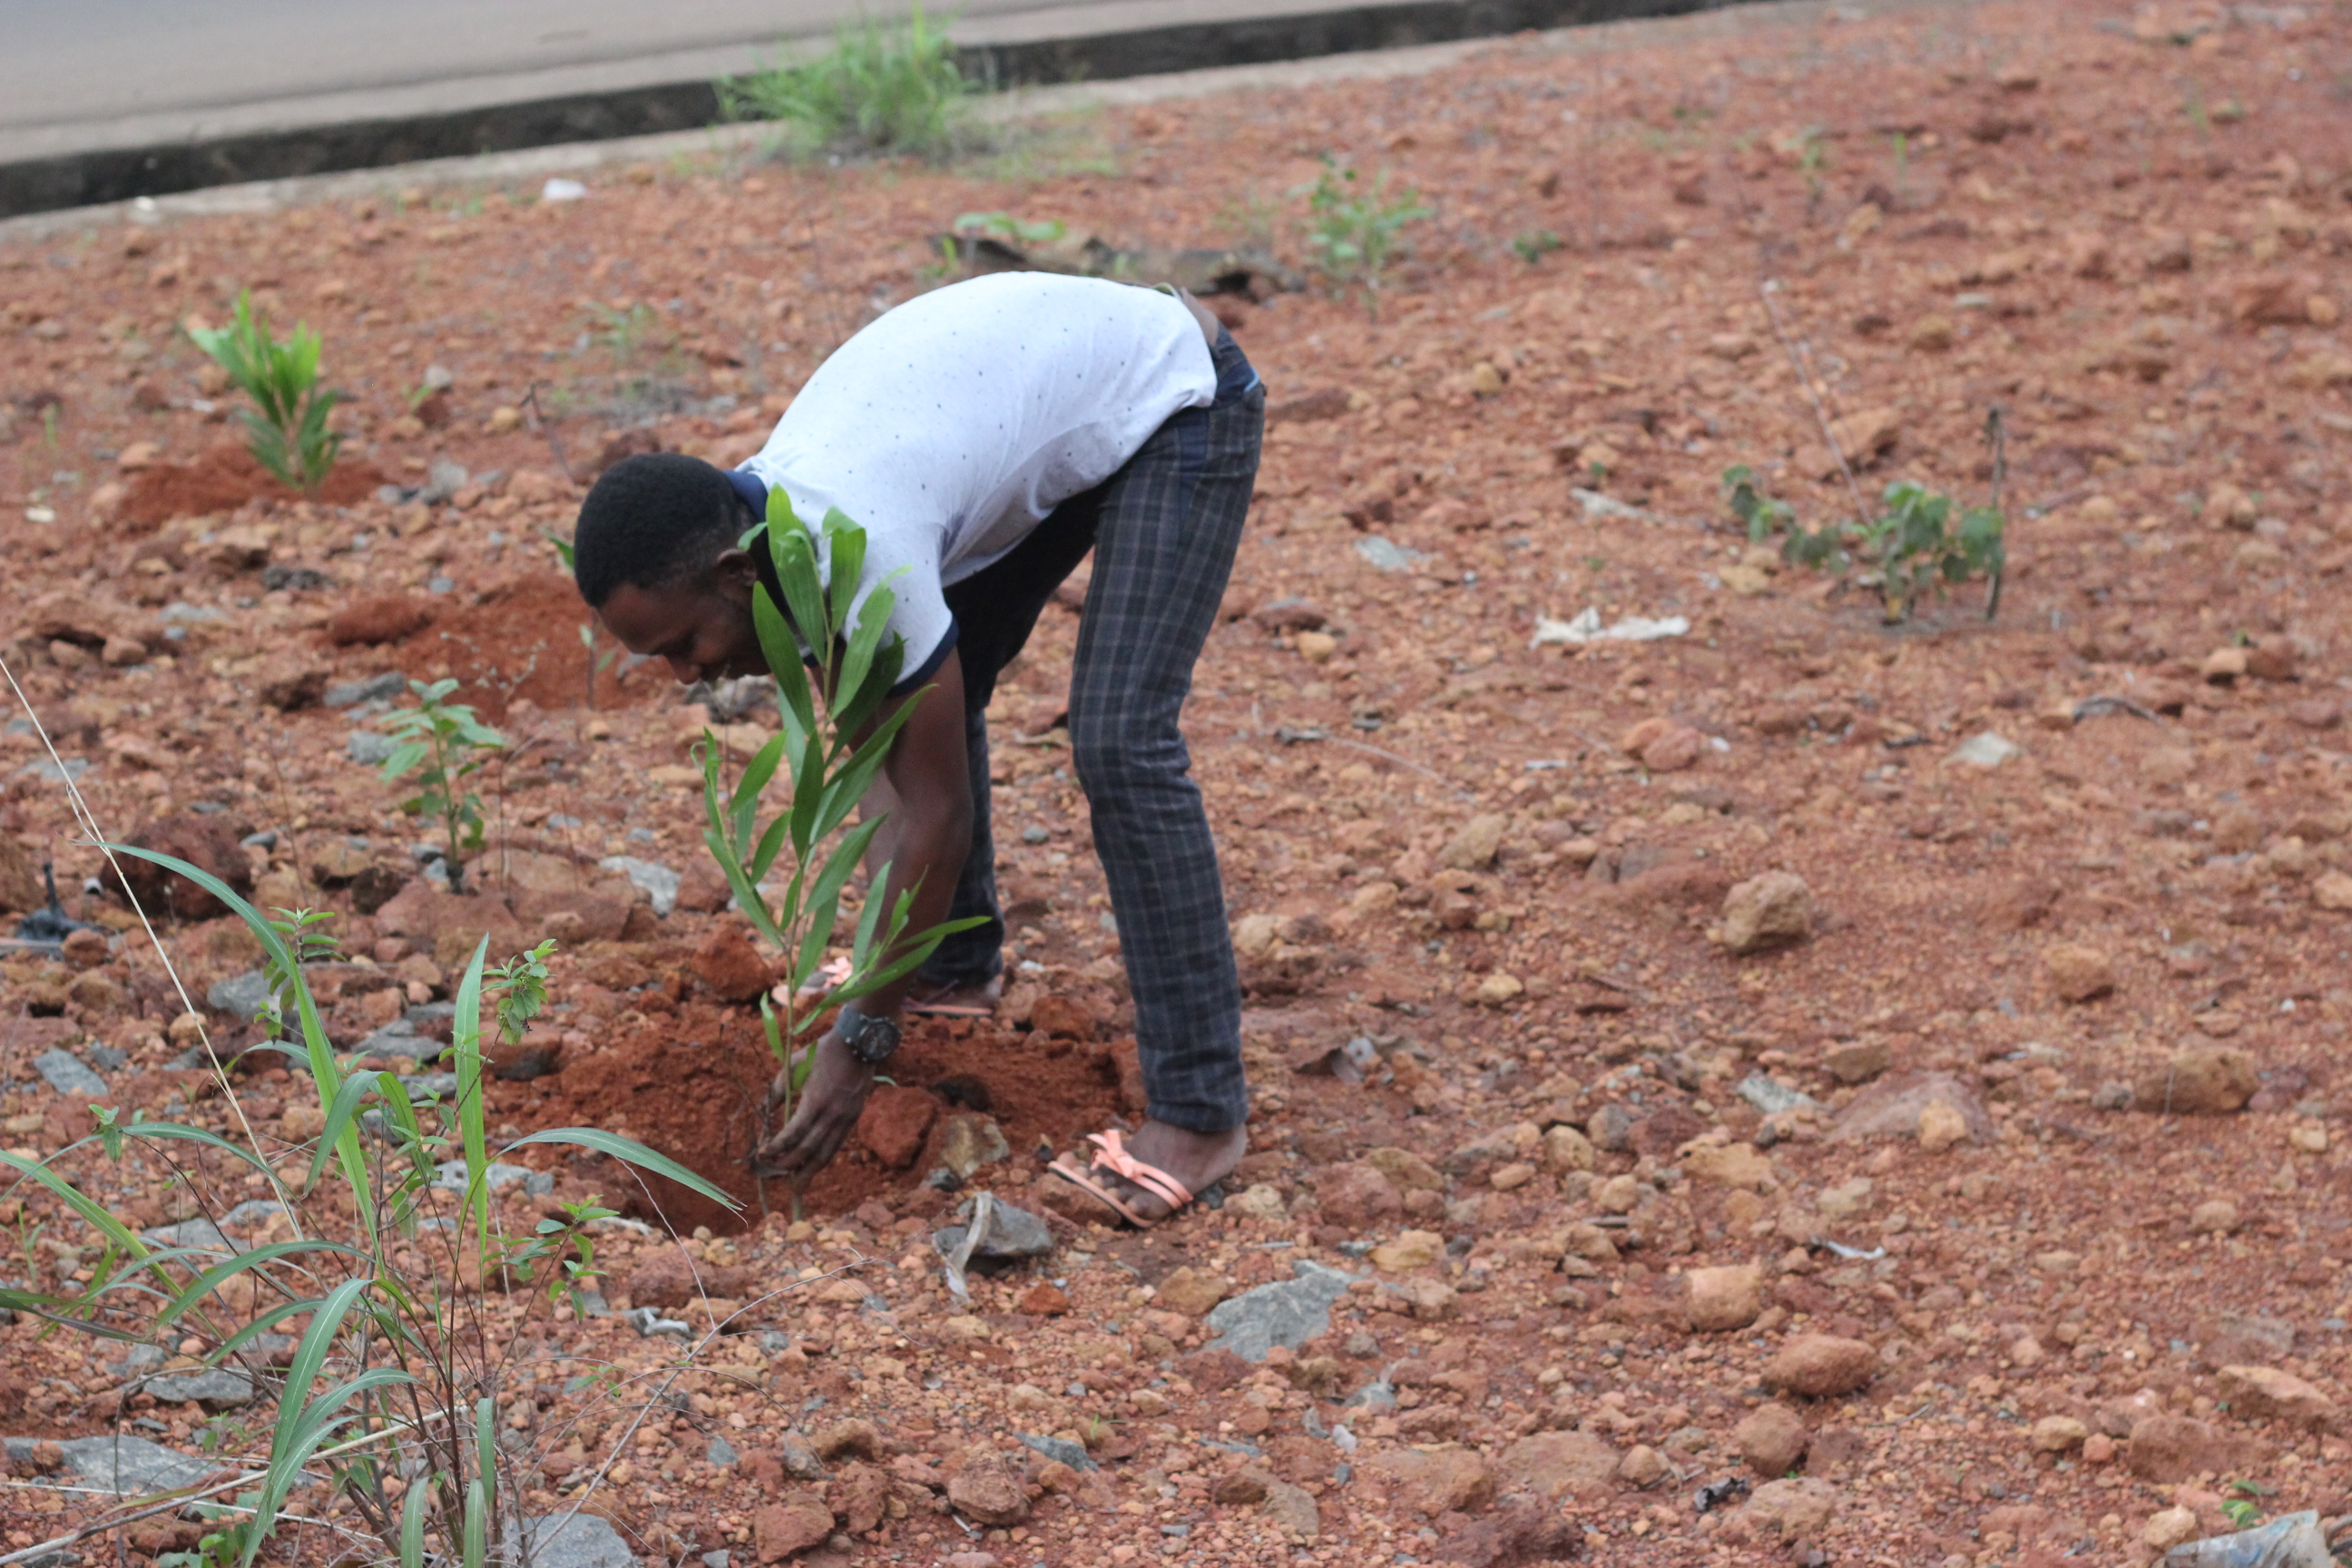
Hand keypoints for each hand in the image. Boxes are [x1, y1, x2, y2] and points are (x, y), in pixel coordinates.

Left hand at [755, 1027, 875, 1180]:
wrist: (858, 1044)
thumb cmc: (821, 1052)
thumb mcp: (793, 1066)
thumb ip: (777, 1091)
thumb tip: (765, 1112)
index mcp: (815, 1101)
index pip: (792, 1134)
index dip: (775, 1148)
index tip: (761, 1154)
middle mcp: (832, 1115)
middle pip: (808, 1150)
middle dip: (788, 1164)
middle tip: (773, 1170)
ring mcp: (846, 1118)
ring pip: (827, 1153)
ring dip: (810, 1171)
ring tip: (797, 1186)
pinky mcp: (854, 1117)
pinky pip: (837, 1144)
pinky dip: (824, 1158)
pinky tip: (814, 1165)